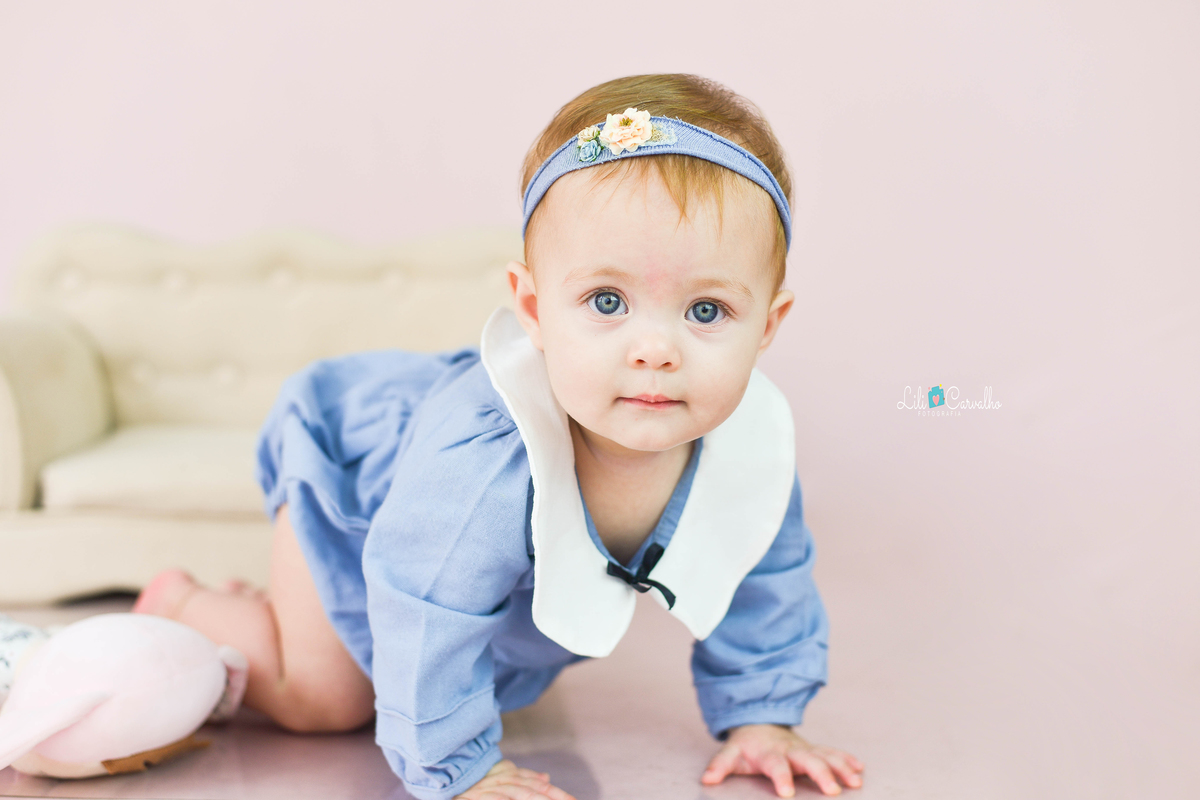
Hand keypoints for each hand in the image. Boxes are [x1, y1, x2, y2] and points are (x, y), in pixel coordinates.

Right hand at [454, 759, 576, 799]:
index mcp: (512, 776)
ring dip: (534, 799)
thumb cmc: (478, 778)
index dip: (558, 795)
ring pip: (518, 795)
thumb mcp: (503, 774)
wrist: (449, 771)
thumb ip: (525, 776)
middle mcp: (504, 781)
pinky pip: (497, 799)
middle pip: (532, 792)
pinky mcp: (478, 798)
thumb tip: (546, 777)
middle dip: (551, 799)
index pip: (540, 787)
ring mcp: (491, 790)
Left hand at [700, 724, 863, 796]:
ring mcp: (805, 748)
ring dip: (841, 767)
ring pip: (826, 755)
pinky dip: (847, 759)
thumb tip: (707, 779)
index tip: (787, 792)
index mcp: (769, 753)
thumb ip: (720, 766)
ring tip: (855, 781)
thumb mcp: (730, 754)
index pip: (775, 765)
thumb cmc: (747, 745)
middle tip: (832, 790)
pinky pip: (833, 752)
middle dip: (821, 773)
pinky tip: (859, 769)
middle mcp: (791, 749)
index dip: (781, 777)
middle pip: (808, 760)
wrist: (760, 722)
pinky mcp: (814, 749)